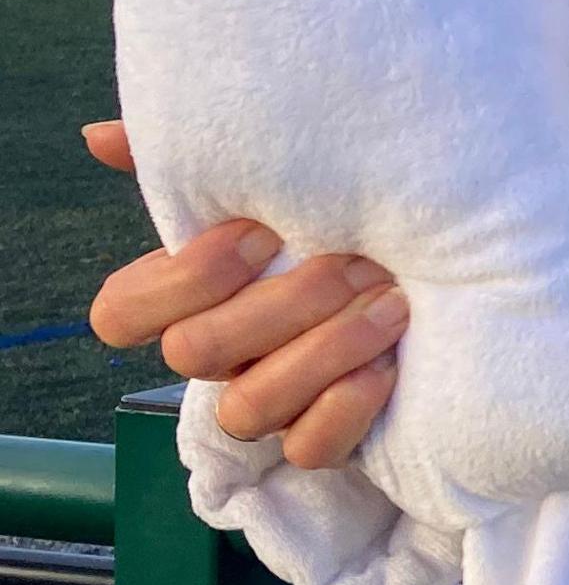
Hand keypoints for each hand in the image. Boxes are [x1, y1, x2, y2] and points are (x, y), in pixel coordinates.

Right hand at [83, 122, 404, 469]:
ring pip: (249, 408)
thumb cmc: (347, 220)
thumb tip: (104, 134)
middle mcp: (221, 357)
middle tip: (353, 261)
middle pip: (195, 353)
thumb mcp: (284, 184)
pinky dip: (346, 409)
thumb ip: (203, 161)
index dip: (180, 281)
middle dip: (280, 305)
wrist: (449, 269)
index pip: (120, 313)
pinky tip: (390, 365)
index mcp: (193, 298)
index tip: (258, 234)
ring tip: (391, 304)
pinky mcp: (323, 440)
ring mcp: (269, 404)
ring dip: (323, 351)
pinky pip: (308, 450)